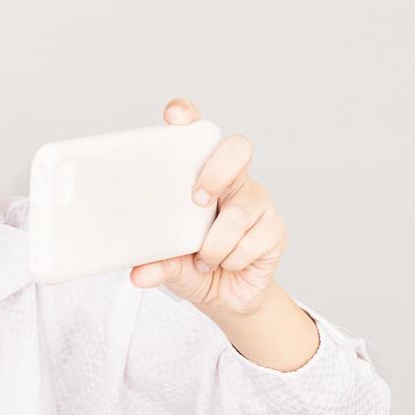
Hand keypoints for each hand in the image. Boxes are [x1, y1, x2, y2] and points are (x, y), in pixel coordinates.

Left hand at [128, 97, 284, 315]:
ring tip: (204, 259)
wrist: (226, 297)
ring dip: (216, 243)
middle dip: (216, 171)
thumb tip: (139, 274)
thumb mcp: (169, 263)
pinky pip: (253, 241)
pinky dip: (232, 258)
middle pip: (237, 149)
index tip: (173, 117)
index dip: (189, 118)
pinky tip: (225, 264)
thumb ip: (156, 263)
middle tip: (197, 200)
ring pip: (240, 210)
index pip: (198, 134)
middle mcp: (233, 181)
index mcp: (201, 176)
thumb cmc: (193, 264)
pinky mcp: (274, 228)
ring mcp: (257, 202)